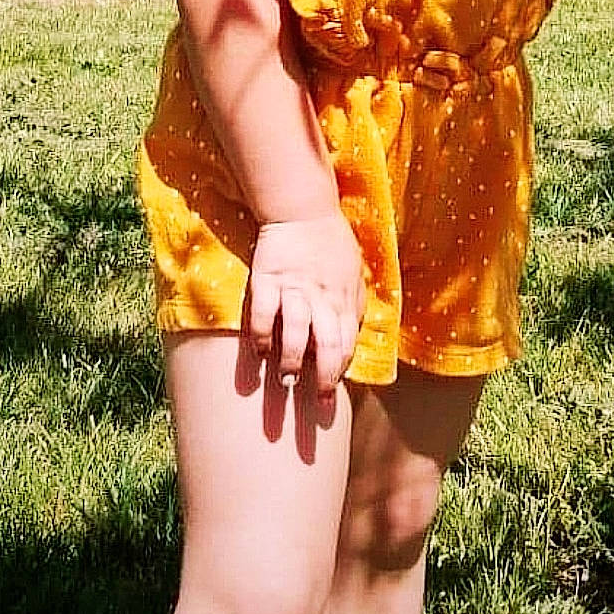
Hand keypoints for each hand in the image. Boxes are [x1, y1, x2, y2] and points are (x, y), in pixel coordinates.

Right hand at [247, 211, 364, 395]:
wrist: (303, 210)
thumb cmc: (331, 244)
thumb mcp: (354, 274)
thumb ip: (354, 306)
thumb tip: (354, 337)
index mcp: (344, 298)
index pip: (346, 343)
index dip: (340, 371)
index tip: (332, 395)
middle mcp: (322, 297)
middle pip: (327, 344)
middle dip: (324, 378)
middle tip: (317, 403)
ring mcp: (295, 288)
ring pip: (297, 331)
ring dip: (292, 360)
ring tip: (286, 381)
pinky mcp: (268, 279)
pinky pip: (264, 312)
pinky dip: (262, 335)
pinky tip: (260, 352)